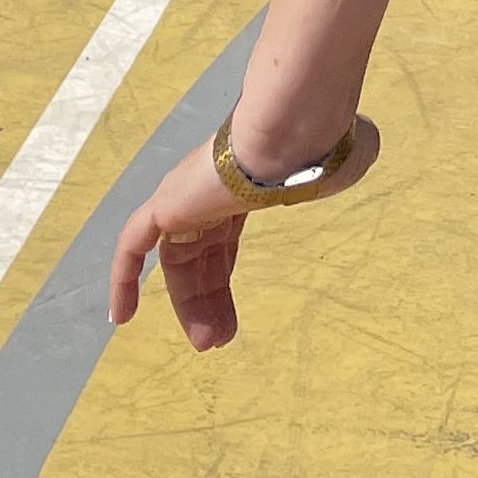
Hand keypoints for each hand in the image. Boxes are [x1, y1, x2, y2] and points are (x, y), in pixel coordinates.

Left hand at [105, 113, 379, 353]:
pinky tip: (119, 317)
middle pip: (198, 257)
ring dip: (188, 303)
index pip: (222, 237)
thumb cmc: (316, 152)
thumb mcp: (337, 165)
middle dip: (207, 301)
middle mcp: (207, 189)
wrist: (290, 133)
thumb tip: (358, 153)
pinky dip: (122, 279)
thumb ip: (335, 169)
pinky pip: (131, 247)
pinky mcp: (165, 204)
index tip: (231, 324)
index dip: (222, 279)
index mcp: (241, 184)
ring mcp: (184, 196)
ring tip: (207, 344)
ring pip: (175, 260)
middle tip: (217, 342)